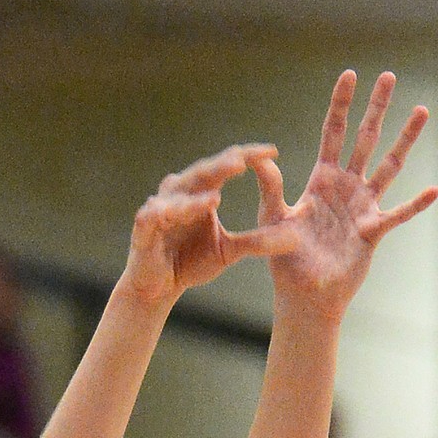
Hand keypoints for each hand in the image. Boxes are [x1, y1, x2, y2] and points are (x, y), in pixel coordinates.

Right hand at [121, 144, 298, 309]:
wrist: (159, 287)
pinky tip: (175, 212)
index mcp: (202, 192)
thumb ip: (256, 242)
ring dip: (196, 195)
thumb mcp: (229, 251)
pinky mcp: (143, 228)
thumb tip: (295, 238)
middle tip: (243, 160)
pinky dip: (167, 213)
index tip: (274, 151)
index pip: (226, 166)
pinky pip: (154, 217)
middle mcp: (180, 193)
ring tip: (217, 196)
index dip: (248, 157)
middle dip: (222, 165)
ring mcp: (160, 208)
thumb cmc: (191, 261)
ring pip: (179, 194)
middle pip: (203, 172)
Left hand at [252, 70, 437, 322]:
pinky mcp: (373, 232)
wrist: (304, 295)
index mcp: (321, 179)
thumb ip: (270, 187)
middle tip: (390, 76)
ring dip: (405, 139)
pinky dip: (416, 204)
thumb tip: (257, 157)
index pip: (333, 132)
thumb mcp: (272, 218)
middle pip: (365, 138)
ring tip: (422, 111)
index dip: (341, 104)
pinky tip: (435, 190)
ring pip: (389, 165)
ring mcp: (362, 207)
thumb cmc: (285, 259)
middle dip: (377, 107)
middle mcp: (346, 187)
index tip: (351, 74)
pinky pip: (398, 214)